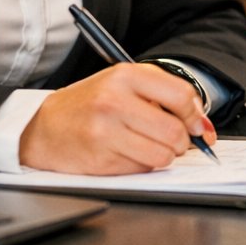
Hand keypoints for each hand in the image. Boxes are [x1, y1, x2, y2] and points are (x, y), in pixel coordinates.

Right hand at [19, 63, 216, 173]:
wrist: (43, 127)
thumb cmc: (89, 104)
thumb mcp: (121, 83)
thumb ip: (162, 95)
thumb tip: (202, 125)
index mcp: (124, 76)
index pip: (180, 95)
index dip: (196, 115)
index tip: (199, 126)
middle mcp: (114, 101)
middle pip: (175, 131)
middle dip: (182, 142)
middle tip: (175, 141)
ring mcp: (105, 132)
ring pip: (162, 155)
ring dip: (164, 156)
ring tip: (149, 145)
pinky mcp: (100, 159)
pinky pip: (141, 169)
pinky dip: (143, 165)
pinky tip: (127, 153)